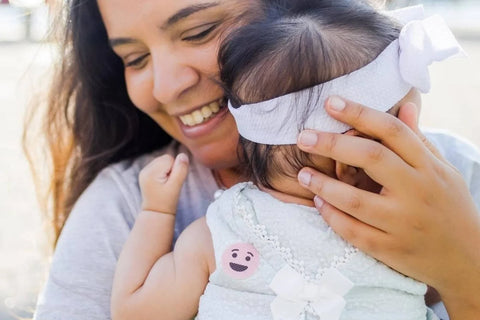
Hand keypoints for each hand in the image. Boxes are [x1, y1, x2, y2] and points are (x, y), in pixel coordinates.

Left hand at [139, 154, 188, 214]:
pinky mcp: (145, 173)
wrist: (156, 212)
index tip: (172, 182)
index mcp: (150, 173)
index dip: (175, 169)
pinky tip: (162, 183)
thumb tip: (182, 155)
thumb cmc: (167, 201)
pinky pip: (159, 165)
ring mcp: (144, 171)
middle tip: (169, 184)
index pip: (169, 159)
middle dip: (171, 169)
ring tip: (166, 184)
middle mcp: (145, 170)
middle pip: (165, 158)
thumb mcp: (176, 186)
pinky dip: (163, 172)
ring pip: (163, 161)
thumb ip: (180, 170)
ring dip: (168, 170)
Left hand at [296, 96, 479, 318]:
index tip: (331, 102)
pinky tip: (319, 203)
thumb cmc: (451, 207)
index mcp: (429, 167)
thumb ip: (420, 140)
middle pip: (371, 158)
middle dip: (332, 144)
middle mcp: (417, 192)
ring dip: (324, 185)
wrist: (467, 260)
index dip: (360, 113)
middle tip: (303, 136)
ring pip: (356, 201)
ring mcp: (403, 223)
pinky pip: (354, 232)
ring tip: (302, 174)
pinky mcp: (391, 250)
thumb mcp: (443, 170)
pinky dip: (332, 217)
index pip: (392, 131)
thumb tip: (405, 106)